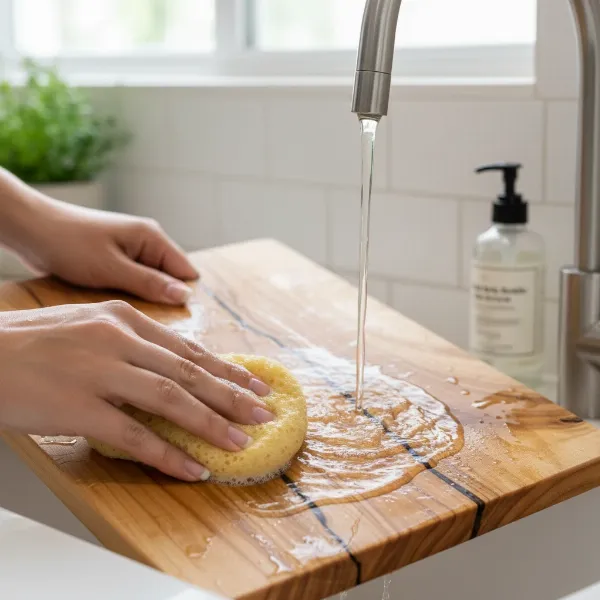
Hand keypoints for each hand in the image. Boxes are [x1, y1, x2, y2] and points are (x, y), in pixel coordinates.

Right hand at [0, 300, 273, 480]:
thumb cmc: (31, 342)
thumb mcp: (88, 326)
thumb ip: (130, 343)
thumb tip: (170, 366)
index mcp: (124, 318)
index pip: (189, 348)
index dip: (227, 369)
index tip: (255, 384)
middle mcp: (119, 340)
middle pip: (190, 373)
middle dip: (233, 396)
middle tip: (264, 413)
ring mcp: (100, 372)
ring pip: (173, 400)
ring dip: (212, 424)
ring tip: (242, 442)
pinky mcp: (79, 406)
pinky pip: (135, 435)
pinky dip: (168, 454)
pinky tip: (192, 467)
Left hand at [19, 200, 198, 304]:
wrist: (31, 229)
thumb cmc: (69, 244)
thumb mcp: (111, 268)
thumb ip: (149, 283)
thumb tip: (185, 296)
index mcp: (152, 237)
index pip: (186, 271)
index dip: (186, 296)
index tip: (180, 321)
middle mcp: (146, 243)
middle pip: (170, 278)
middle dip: (164, 300)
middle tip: (153, 323)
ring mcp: (131, 252)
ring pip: (151, 282)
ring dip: (145, 299)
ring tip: (135, 317)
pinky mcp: (117, 261)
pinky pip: (134, 282)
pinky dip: (130, 295)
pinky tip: (120, 308)